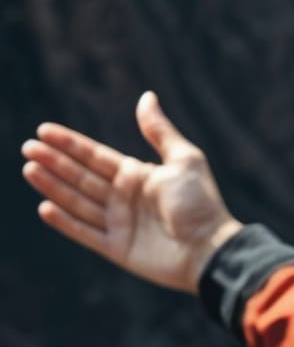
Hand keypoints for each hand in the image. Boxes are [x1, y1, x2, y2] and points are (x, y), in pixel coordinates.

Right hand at [21, 91, 241, 291]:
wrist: (213, 249)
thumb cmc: (202, 205)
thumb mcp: (184, 160)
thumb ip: (160, 131)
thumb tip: (147, 97)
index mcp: (137, 177)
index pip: (95, 157)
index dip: (69, 144)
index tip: (43, 131)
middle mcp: (125, 199)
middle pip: (81, 177)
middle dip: (55, 162)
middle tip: (28, 149)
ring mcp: (121, 225)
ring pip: (79, 202)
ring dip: (54, 187)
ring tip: (30, 170)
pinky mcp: (120, 249)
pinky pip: (86, 233)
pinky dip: (66, 223)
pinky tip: (45, 207)